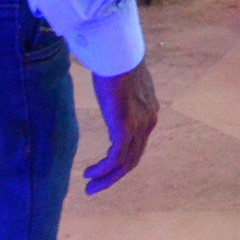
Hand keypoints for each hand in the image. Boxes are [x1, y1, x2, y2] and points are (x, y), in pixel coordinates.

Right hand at [86, 59, 159, 192]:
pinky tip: (90, 173)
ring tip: (90, 186)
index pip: (138, 144)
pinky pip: (116, 158)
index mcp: (149, 112)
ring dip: (107, 178)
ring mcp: (139, 126)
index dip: (122, 159)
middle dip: (114, 175)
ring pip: (126, 163)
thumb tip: (114, 97)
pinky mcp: (125, 127)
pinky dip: (103, 169)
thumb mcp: (123, 86)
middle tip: (96, 186)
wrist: (117, 54)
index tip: (106, 168)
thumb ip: (122, 98)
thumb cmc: (115, 63)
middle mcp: (149, 122)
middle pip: (134, 158)